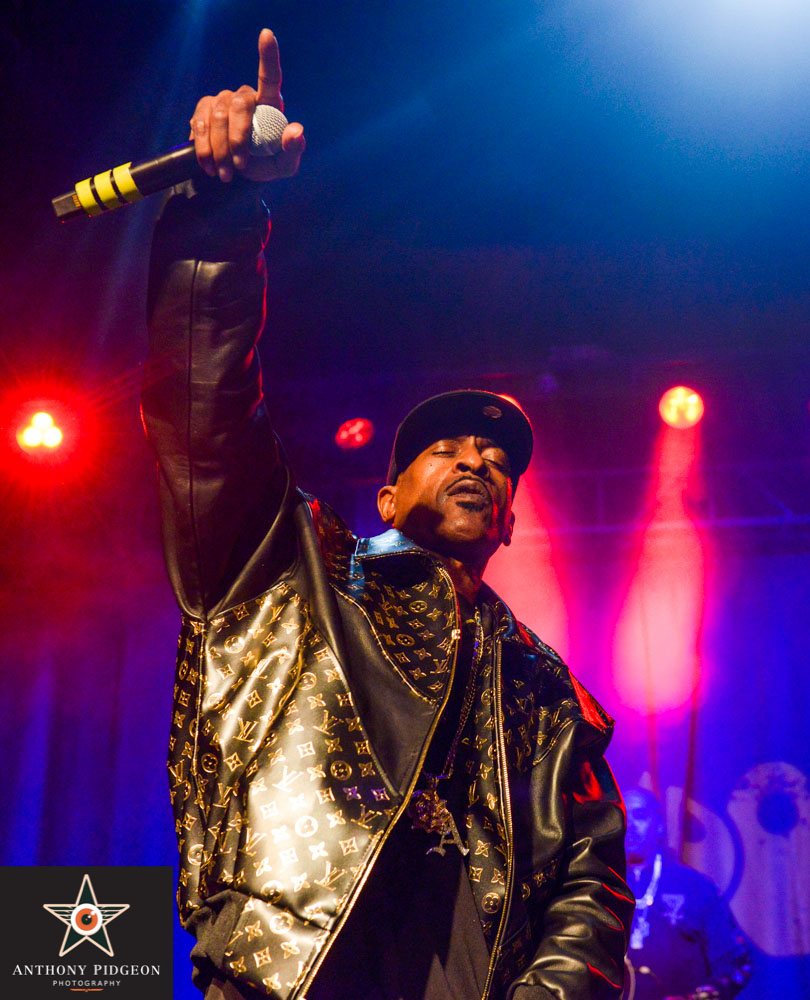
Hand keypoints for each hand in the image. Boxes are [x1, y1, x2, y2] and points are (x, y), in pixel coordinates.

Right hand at [189, 28, 304, 182]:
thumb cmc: (265, 164)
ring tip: (224, 173)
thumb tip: (296, 131)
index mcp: (269, 104)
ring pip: (217, 116)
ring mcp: (223, 100)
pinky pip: (200, 122)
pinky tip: (208, 164)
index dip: (268, 56)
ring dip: (219, 150)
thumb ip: (292, 150)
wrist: (239, 173)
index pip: (269, 77)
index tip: (267, 35)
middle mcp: (245, 96)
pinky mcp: (204, 109)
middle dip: (237, 140)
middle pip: (239, 105)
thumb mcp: (284, 165)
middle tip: (238, 168)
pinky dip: (203, 147)